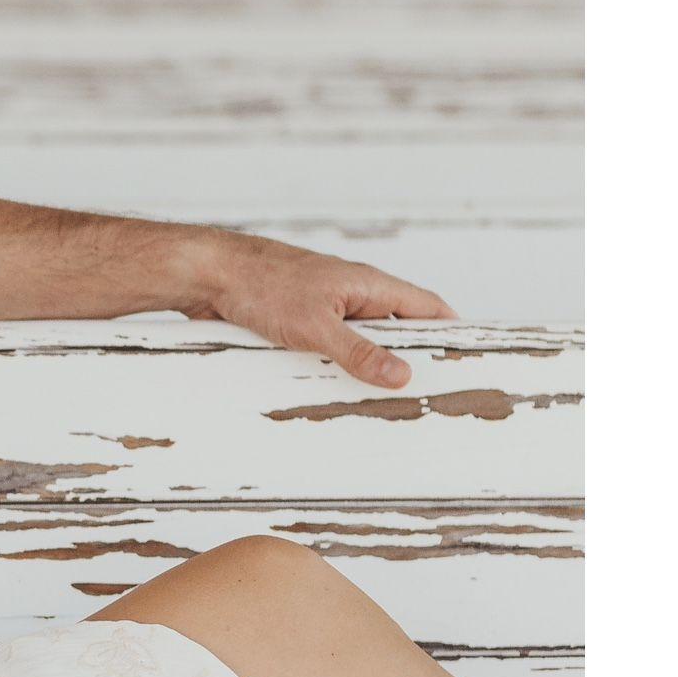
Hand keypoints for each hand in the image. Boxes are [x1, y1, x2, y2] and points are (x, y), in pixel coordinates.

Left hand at [181, 229, 454, 390]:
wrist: (207, 273)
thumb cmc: (261, 286)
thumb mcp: (316, 326)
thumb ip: (359, 352)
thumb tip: (403, 376)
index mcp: (368, 285)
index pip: (427, 307)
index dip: (452, 330)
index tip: (471, 358)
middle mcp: (351, 294)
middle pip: (396, 327)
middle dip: (412, 357)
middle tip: (431, 394)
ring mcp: (324, 306)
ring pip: (360, 340)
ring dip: (371, 365)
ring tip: (388, 403)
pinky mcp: (296, 320)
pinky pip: (329, 346)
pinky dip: (337, 366)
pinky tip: (335, 392)